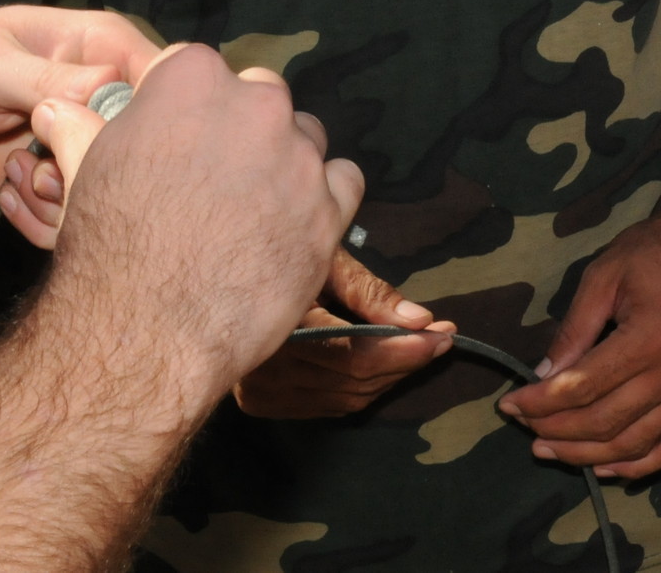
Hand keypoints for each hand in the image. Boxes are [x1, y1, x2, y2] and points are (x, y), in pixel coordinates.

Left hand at [0, 6, 162, 223]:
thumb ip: (48, 77)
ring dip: (62, 195)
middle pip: (147, 146)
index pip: (163, 78)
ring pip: (114, 190)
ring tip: (17, 172)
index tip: (99, 136)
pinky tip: (7, 191)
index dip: (148, 113)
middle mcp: (106, 97)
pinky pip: (77, 216)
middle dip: (96, 165)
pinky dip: (42, 217)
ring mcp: (86, 143)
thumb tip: (109, 85)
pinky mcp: (64, 182)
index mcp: (104, 48)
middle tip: (45, 165)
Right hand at [27, 48, 364, 400]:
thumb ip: (81, 128)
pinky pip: (342, 182)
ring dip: (285, 162)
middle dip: (240, 128)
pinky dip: (323, 199)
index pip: (196, 67)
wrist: (149, 330)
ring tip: (251, 208)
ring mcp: (298, 156)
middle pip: (259, 97)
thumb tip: (58, 109)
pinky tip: (292, 225)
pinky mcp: (329, 208)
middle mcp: (256, 104)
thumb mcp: (85, 172)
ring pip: (304, 137)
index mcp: (193, 79)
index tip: (175, 138)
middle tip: (214, 178)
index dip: (183, 106)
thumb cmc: (110, 247)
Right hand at [233, 249, 457, 417]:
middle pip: (354, 381)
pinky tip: (383, 364)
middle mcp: (263, 367)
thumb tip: (420, 321)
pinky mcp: (260, 402)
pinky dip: (362, 388)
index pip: (353, 354)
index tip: (442, 334)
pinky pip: (327, 406)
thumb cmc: (277, 255)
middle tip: (440, 337)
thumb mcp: (324, 260)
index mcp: (279, 324)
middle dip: (405, 361)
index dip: (403, 350)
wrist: (218, 276)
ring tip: (420, 348)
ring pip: (346, 399)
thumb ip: (370, 294)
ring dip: (389, 377)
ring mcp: (258, 391)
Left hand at [495, 215, 660, 479]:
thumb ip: (574, 329)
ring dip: (587, 455)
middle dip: (556, 430)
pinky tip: (607, 468)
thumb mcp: (604, 275)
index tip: (509, 404)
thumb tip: (544, 376)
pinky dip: (639, 467)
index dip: (541, 401)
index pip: (584, 385)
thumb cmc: (656, 253)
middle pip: (606, 421)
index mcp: (651, 335)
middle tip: (523, 427)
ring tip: (550, 450)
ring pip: (635, 443)